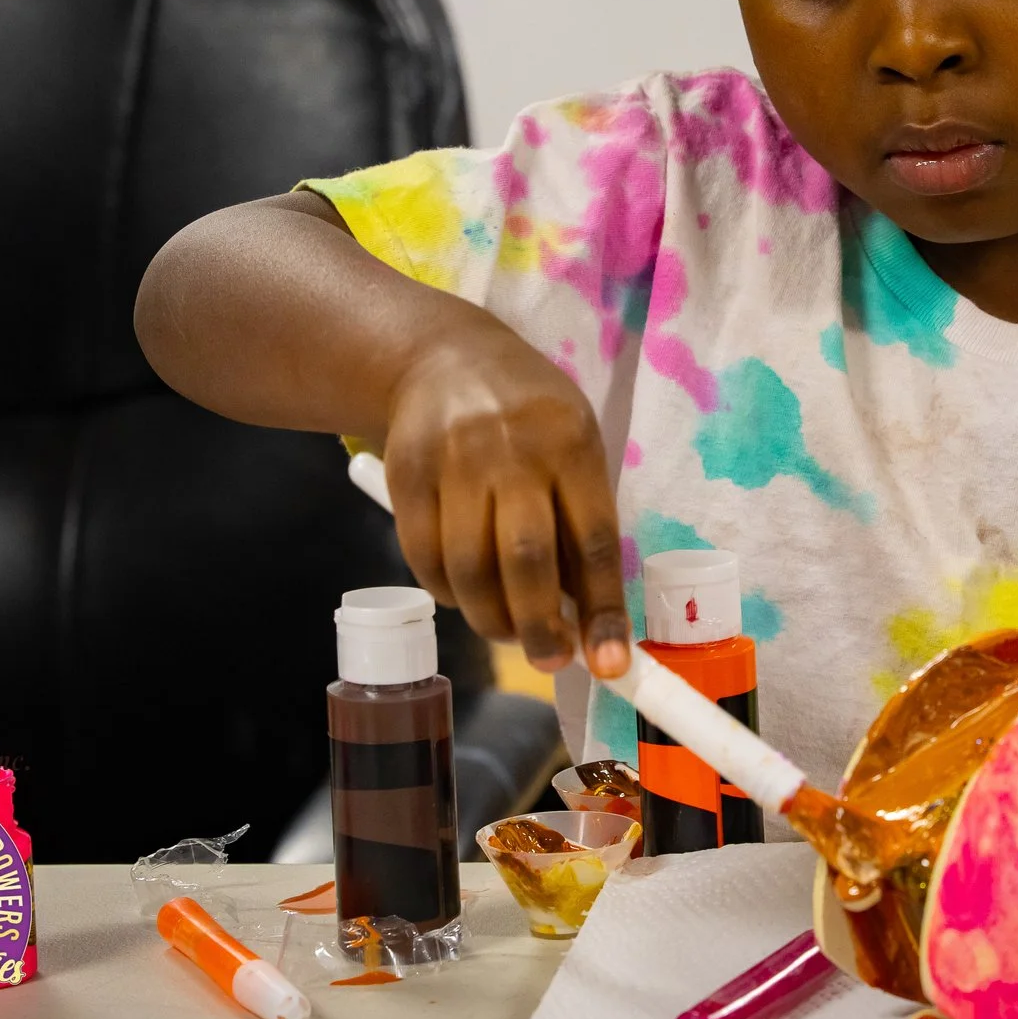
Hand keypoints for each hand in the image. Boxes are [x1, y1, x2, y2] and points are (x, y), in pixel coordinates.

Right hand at [379, 310, 628, 678]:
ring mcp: (454, 461)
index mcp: (572, 443)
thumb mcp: (573, 444)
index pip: (594, 540)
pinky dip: (448, 593)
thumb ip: (580, 518)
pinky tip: (466, 594)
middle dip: (539, 627)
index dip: (603, 609)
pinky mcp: (406, 474)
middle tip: (549, 660)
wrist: (441, 355)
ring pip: (470, 568)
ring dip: (491, 618)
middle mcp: (513, 450)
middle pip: (526, 559)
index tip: (611, 663)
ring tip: (508, 631)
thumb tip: (588, 614)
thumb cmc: (527, 414)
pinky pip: (425, 558)